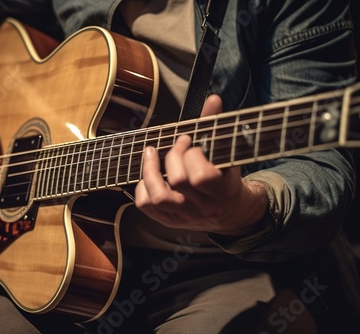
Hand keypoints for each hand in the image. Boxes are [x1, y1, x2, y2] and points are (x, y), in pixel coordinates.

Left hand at [135, 95, 267, 235]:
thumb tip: (213, 100)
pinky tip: (149, 175)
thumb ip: (217, 127)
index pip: (202, 176)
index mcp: (222, 191)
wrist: (232, 214)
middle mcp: (202, 206)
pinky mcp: (168, 220)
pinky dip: (142, 188)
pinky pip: (146, 206)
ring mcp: (183, 215)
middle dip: (174, 155)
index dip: (192, 155)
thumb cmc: (227, 178)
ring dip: (150, 170)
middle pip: (179, 181)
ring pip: (158, 198)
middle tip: (178, 143)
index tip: (191, 141)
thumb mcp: (228, 154)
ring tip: (150, 153)